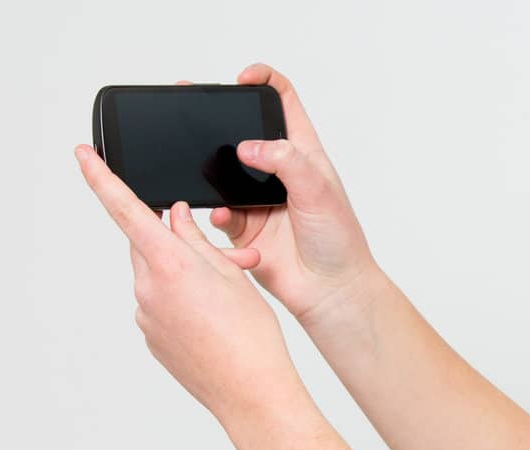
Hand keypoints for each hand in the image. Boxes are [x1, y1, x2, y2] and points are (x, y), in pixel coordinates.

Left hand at [74, 143, 306, 426]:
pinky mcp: (151, 338)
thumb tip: (174, 218)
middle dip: (178, 244)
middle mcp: (147, 288)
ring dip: (184, 277)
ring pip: (158, 277)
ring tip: (226, 301)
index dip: (101, 178)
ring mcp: (146, 316)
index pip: (126, 209)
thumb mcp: (232, 275)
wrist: (252, 393)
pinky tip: (212, 323)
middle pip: (149, 245)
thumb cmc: (252, 337)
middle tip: (223, 258)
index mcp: (169, 264)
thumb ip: (196, 240)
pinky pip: (160, 306)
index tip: (83, 155)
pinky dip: (182, 304)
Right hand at [178, 64, 379, 325]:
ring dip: (207, 168)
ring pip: (221, 171)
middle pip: (241, 131)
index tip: (243, 78)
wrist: (331, 292)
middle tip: (190, 106)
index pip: (283, 102)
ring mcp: (258, 198)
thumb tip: (247, 146)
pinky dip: (216, 211)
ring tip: (193, 163)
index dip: (264, 82)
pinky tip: (224, 217)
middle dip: (216, 119)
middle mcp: (277, 172)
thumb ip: (286, 162)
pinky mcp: (244, 226)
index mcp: (302, 153)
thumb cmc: (339, 241)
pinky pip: (218, 211)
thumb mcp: (319, 191)